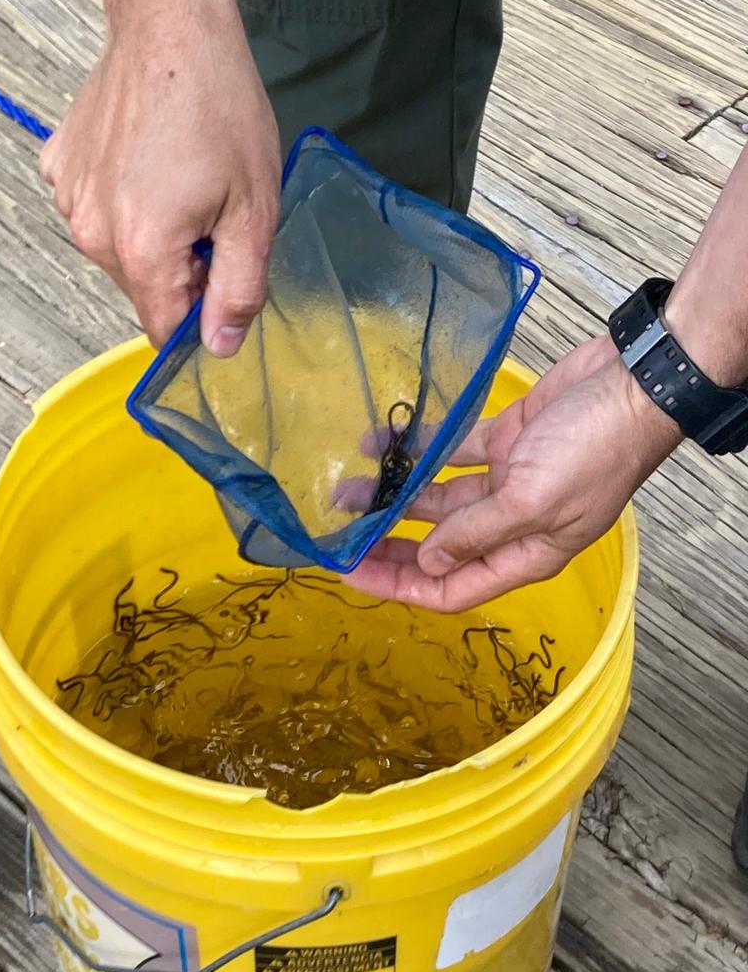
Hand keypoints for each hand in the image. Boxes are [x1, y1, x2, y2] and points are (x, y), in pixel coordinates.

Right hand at [40, 0, 279, 353]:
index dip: (200, 317)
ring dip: (151, 234)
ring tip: (179, 176)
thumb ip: (239, 289)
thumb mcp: (254, 210)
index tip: (223, 275)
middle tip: (211, 211)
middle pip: (142, 289)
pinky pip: (95, 210)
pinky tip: (146, 157)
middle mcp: (92, 233)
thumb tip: (221, 348)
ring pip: (117, 252)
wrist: (171, 24)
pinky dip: (121, 199)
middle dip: (179, 269)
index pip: (164, 330)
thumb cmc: (220, 107)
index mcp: (142, 251)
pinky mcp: (57, 168)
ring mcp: (68, 198)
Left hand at [343, 337, 681, 611]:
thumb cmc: (595, 451)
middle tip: (337, 537)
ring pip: (437, 500)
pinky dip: (417, 450)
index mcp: (525, 555)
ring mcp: (507, 481)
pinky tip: (378, 444)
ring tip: (345, 488)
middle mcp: (511, 525)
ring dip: (394, 495)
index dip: (400, 586)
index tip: (349, 573)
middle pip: (437, 548)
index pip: (452, 588)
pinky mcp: (504, 440)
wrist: (634, 383)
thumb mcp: (533, 502)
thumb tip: (427, 562)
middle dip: (388, 546)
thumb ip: (476, 533)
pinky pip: (449, 452)